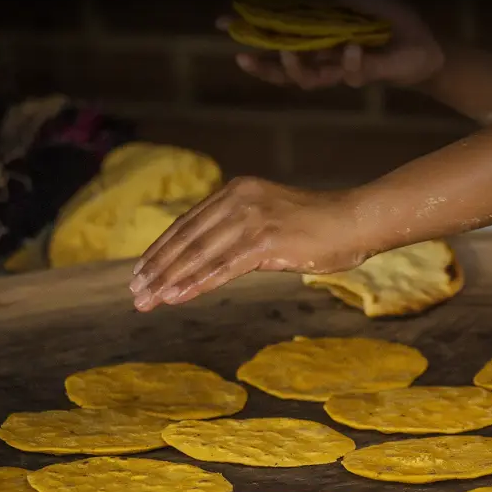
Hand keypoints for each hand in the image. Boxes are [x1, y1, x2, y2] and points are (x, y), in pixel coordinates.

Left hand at [128, 178, 373, 311]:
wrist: (356, 222)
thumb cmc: (321, 227)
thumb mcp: (272, 221)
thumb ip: (242, 234)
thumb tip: (216, 260)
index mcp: (237, 192)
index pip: (187, 224)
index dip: (161, 250)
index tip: (141, 272)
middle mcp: (239, 200)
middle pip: (187, 238)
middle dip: (157, 268)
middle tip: (135, 292)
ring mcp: (252, 219)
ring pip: (199, 254)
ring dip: (170, 280)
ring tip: (149, 300)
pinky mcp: (266, 241)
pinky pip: (223, 267)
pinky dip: (197, 283)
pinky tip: (178, 296)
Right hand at [220, 0, 445, 89]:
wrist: (425, 44)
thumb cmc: (387, 21)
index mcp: (316, 40)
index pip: (277, 39)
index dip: (250, 34)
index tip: (223, 25)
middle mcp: (324, 59)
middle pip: (285, 71)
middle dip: (262, 64)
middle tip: (242, 55)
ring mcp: (343, 71)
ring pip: (311, 80)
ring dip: (297, 68)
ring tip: (290, 53)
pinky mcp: (367, 77)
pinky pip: (352, 74)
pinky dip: (351, 61)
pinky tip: (351, 48)